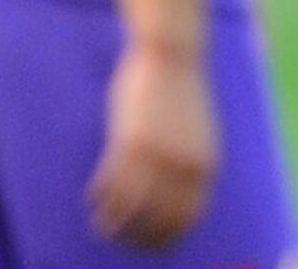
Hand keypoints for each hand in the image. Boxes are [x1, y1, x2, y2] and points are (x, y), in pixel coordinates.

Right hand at [89, 40, 218, 248]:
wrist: (172, 53)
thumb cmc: (182, 93)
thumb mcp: (197, 134)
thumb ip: (191, 164)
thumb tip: (179, 194)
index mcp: (204, 165)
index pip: (187, 219)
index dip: (166, 238)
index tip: (149, 244)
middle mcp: (183, 166)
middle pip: (158, 222)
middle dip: (138, 240)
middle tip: (121, 240)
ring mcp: (157, 155)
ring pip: (129, 209)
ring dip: (112, 224)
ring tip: (101, 226)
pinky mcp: (130, 142)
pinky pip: (111, 184)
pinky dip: (100, 198)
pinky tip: (93, 200)